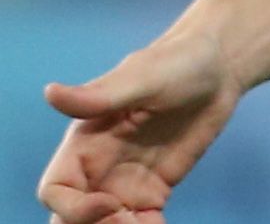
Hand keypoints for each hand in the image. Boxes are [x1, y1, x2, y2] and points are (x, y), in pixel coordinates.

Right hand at [37, 32, 240, 221]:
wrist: (219, 68)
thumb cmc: (176, 62)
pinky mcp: (153, 192)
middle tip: (130, 222)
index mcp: (84, 142)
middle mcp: (98, 168)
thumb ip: (97, 96)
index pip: (55, 190)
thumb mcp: (140, 77)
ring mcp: (124, 183)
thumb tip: (50, 92)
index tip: (110, 204)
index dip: (73, 208)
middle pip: (71, 217)